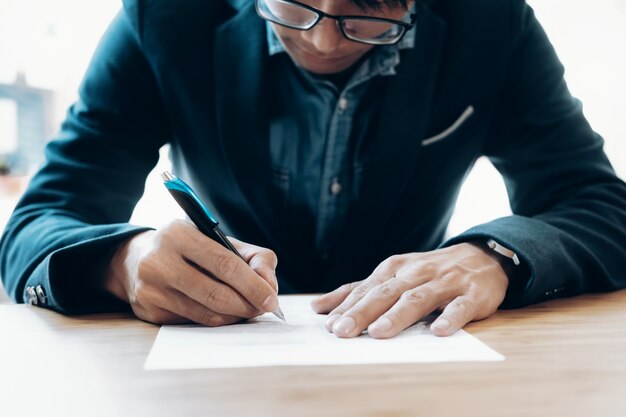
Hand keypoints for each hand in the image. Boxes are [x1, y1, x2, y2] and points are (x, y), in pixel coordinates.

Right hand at [103, 219, 278, 325]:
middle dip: (247, 305)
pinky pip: (193, 322)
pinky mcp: (149, 310)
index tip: (272, 300)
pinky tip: (223, 313)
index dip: (253, 285)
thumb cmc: (190, 249)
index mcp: (179, 233)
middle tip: (263, 309)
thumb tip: (269, 287)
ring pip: (206, 313)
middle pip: (216, 293)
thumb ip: (254, 258)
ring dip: (234, 316)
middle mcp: (160, 260)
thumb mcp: (220, 240)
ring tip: (247, 311)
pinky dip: (215, 321)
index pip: (225, 264)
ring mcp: (151, 288)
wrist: (136, 258)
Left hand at [311, 243, 509, 337]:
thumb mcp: (393, 275)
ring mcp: (444, 283)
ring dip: (397, 316)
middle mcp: (416, 273)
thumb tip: (318, 307)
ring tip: (379, 332)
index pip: (367, 288)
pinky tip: (439, 331)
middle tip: (343, 331)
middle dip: (362, 312)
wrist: (482, 256)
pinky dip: (450, 317)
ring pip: (417, 299)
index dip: (347, 306)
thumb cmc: (429, 271)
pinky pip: (460, 307)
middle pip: (386, 293)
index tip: (328, 325)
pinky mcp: (472, 295)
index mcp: (395, 268)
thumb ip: (358, 291)